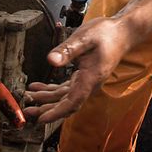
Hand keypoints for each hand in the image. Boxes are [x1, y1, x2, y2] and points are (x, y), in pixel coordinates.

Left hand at [21, 16, 135, 124]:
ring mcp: (87, 82)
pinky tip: (39, 87)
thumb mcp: (85, 38)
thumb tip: (50, 60)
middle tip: (28, 110)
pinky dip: (52, 89)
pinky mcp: (84, 77)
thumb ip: (68, 50)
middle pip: (66, 103)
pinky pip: (66, 89)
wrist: (123, 33)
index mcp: (90, 78)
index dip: (56, 112)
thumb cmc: (106, 34)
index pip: (72, 102)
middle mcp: (89, 84)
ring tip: (29, 98)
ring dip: (47, 99)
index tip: (42, 118)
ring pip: (65, 97)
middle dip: (46, 108)